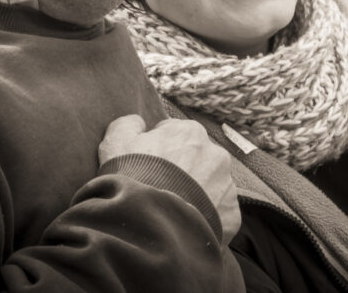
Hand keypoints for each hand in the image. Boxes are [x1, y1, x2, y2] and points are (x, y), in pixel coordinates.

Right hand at [99, 115, 240, 242]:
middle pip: (197, 160)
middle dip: (182, 172)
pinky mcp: (231, 213)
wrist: (149, 226)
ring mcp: (226, 184)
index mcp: (190, 132)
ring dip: (196, 194)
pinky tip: (185, 225)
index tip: (148, 169)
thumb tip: (138, 122)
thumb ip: (128, 124)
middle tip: (160, 191)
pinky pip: (219, 213)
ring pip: (211, 185)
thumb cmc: (132, 180)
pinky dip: (205, 218)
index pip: (175, 136)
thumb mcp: (116, 143)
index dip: (158, 153)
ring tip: (173, 211)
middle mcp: (215, 153)